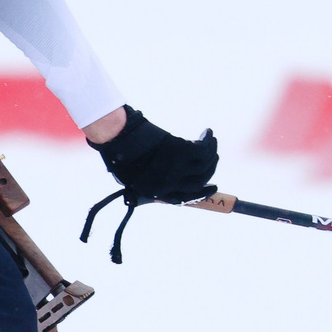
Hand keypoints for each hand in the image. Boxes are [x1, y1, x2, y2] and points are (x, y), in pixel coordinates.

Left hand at [93, 106, 218, 203]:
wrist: (117, 137)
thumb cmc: (118, 154)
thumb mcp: (128, 177)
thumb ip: (143, 182)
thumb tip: (148, 182)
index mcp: (158, 192)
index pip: (187, 197)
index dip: (202, 193)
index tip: (212, 186)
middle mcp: (170, 183)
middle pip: (200, 181)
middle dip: (211, 170)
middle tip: (215, 158)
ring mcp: (176, 168)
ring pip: (205, 164)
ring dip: (212, 152)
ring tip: (212, 141)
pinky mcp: (180, 151)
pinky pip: (202, 149)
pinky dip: (208, 141)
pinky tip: (208, 133)